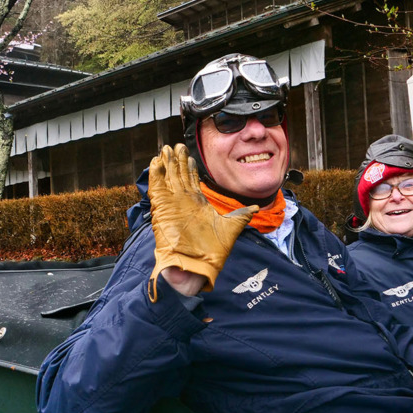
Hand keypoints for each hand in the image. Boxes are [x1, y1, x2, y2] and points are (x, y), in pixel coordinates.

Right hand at [147, 144, 257, 301]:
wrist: (197, 267)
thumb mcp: (231, 228)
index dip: (189, 166)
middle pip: (178, 175)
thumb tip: (256, 207)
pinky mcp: (162, 210)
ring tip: (165, 148)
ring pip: (167, 178)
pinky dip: (156, 175)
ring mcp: (172, 205)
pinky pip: (157, 189)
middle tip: (175, 145)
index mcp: (197, 204)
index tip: (189, 154)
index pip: (191, 180)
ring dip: (165, 163)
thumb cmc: (212, 253)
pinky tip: (156, 162)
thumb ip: (241, 215)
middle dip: (176, 160)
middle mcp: (183, 202)